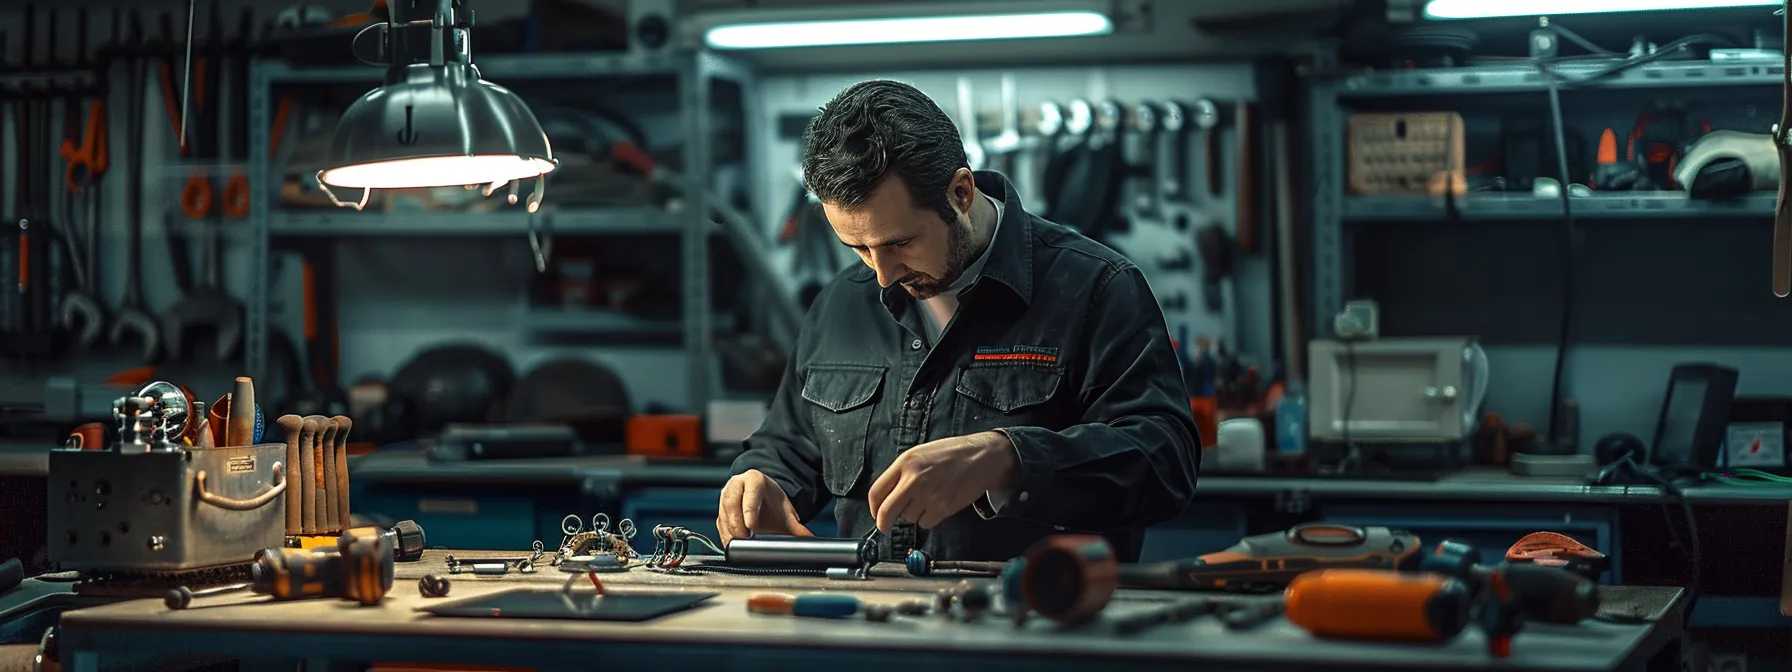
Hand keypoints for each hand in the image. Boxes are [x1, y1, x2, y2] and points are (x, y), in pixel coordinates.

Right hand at [716, 469, 813, 545]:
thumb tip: (808, 538)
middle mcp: (736, 485)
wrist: (760, 494)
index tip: (752, 526)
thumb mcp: (784, 509)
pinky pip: (720, 525)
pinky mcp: (720, 511)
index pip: (750, 494)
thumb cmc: (771, 500)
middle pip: (732, 504)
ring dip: (730, 532)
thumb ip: (796, 524)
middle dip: (737, 524)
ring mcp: (725, 498)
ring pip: (723, 515)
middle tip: (746, 540)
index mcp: (754, 479)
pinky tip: (733, 545)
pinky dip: (725, 536)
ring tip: (740, 545)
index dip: (749, 510)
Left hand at [867, 431, 1019, 532]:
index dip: (873, 508)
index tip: (876, 513)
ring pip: (908, 518)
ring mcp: (929, 495)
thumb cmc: (952, 454)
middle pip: (887, 512)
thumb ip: (901, 472)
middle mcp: (914, 479)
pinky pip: (925, 523)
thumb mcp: (920, 454)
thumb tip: (886, 497)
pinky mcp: (943, 508)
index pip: (876, 492)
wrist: (981, 457)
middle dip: (883, 523)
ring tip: (928, 498)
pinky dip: (928, 519)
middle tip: (885, 526)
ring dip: (913, 514)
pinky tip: (937, 504)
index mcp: (905, 463)